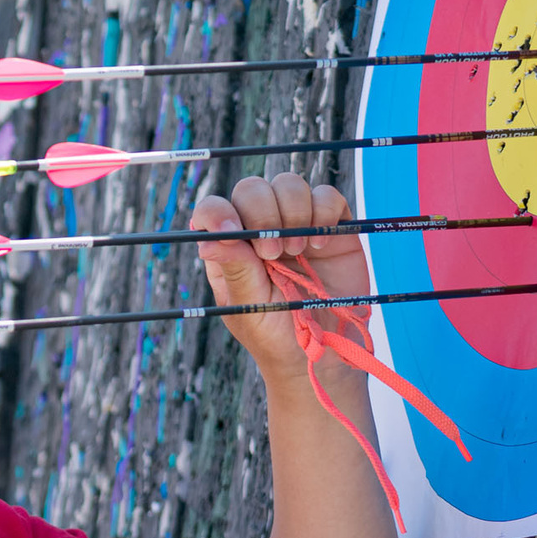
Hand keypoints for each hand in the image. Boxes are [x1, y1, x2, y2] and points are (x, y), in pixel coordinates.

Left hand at [190, 172, 363, 387]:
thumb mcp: (250, 308)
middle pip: (253, 188)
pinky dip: (324, 211)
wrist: (325, 353)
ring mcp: (296, 224)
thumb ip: (236, 271)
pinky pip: (327, 196)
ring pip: (289, 184)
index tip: (231, 231)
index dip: (219, 212)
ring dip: (294, 212)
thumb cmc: (277, 334)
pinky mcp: (330, 227)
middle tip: (273, 253)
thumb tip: (206, 240)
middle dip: (263, 213)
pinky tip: (320, 246)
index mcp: (231, 247)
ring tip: (297, 252)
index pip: (215, 209)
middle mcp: (260, 228)